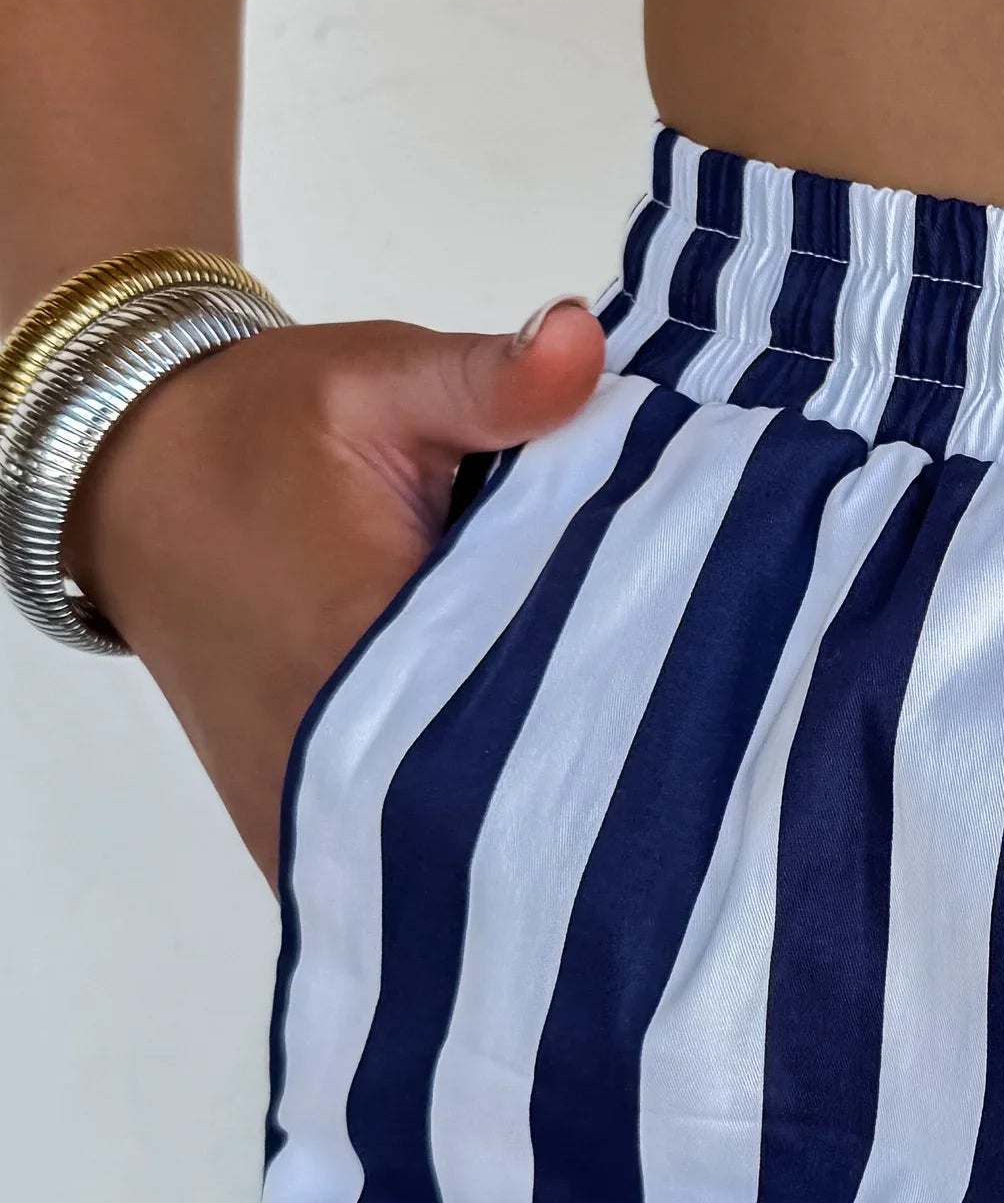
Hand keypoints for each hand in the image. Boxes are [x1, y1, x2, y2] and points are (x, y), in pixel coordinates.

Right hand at [66, 298, 604, 886]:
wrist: (127, 482)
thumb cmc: (254, 431)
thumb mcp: (379, 380)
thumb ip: (493, 379)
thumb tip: (581, 345)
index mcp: (356, 648)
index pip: (536, 714)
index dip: (622, 690)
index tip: (677, 652)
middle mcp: (325, 764)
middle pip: (506, 803)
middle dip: (588, 751)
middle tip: (660, 690)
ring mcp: (303, 819)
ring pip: (456, 847)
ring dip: (525, 793)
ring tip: (594, 717)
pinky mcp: (295, 835)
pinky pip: (405, 856)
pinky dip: (464, 820)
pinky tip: (518, 751)